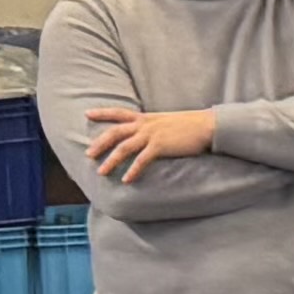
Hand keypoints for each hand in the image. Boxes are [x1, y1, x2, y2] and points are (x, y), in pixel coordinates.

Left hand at [82, 104, 221, 180]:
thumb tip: (146, 135)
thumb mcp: (167, 122)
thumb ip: (154, 127)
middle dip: (100, 143)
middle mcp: (146, 124)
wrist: (207, 125)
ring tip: (102, 172)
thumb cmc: (190, 125)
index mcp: (146, 117)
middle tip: (88, 154)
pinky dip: (133, 170)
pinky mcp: (160, 146)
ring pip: (124, 147)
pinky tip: (127, 180)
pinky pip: (142, 160)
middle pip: (116, 132)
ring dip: (111, 160)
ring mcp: (152, 135)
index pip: (119, 112)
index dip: (102, 112)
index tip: (87, 114)